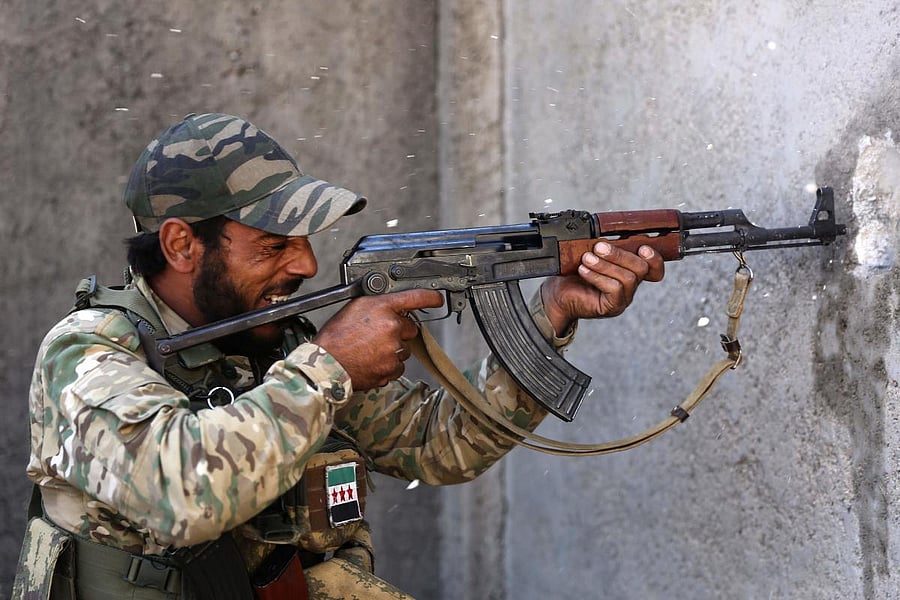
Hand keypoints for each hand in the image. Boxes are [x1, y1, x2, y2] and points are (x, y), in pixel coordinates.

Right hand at [313, 289, 444, 390]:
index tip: (437, 299)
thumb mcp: (354, 308)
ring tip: (369, 350)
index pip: (415, 298)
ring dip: (392, 350)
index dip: (430, 297)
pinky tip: (371, 361)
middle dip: (398, 332)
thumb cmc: (336, 337)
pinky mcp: (392, 369)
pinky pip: (398, 366)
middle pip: (410, 329)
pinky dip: (388, 365)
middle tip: (377, 335)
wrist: (326, 365)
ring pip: (404, 349)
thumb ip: (378, 304)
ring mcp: (394, 350)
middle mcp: (392, 327)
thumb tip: (391, 306)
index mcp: (383, 308)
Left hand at [541, 242, 664, 335]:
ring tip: (587, 258)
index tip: (642, 246)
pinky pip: (614, 289)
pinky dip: (598, 277)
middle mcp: (630, 286)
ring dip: (605, 265)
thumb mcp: (591, 255)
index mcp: (629, 271)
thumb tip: (608, 232)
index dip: (654, 257)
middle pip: (641, 268)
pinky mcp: (612, 307)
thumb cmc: (574, 273)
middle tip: (599, 247)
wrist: (557, 294)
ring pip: (627, 278)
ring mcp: (623, 298)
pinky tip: (583, 270)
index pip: (654, 268)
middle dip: (620, 254)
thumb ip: (605, 246)